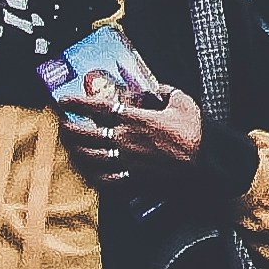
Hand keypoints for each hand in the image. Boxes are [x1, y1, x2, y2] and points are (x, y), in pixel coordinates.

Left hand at [59, 76, 205, 176]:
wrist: (207, 164)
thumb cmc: (196, 133)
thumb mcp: (184, 102)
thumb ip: (166, 92)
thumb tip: (157, 88)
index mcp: (136, 119)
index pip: (99, 108)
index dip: (78, 103)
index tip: (63, 100)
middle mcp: (125, 140)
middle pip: (86, 134)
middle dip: (69, 128)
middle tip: (62, 123)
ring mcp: (126, 162)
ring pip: (90, 157)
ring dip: (75, 150)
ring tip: (70, 146)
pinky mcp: (132, 179)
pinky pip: (104, 180)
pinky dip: (92, 175)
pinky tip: (88, 172)